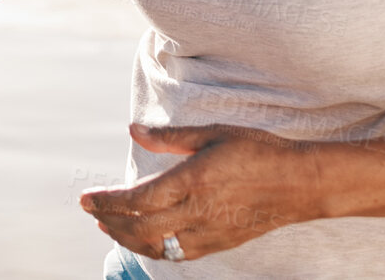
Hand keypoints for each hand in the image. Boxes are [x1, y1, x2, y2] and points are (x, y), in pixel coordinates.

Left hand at [79, 123, 322, 262]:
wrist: (300, 183)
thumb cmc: (257, 151)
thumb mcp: (212, 132)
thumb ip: (169, 136)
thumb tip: (133, 130)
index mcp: (191, 181)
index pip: (136, 200)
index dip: (105, 202)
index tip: (84, 199)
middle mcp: (196, 212)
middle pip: (139, 227)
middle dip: (109, 221)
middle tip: (90, 211)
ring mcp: (209, 232)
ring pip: (156, 246)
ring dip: (127, 238)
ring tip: (109, 226)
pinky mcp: (220, 243)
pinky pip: (179, 254)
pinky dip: (154, 249)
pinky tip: (144, 240)